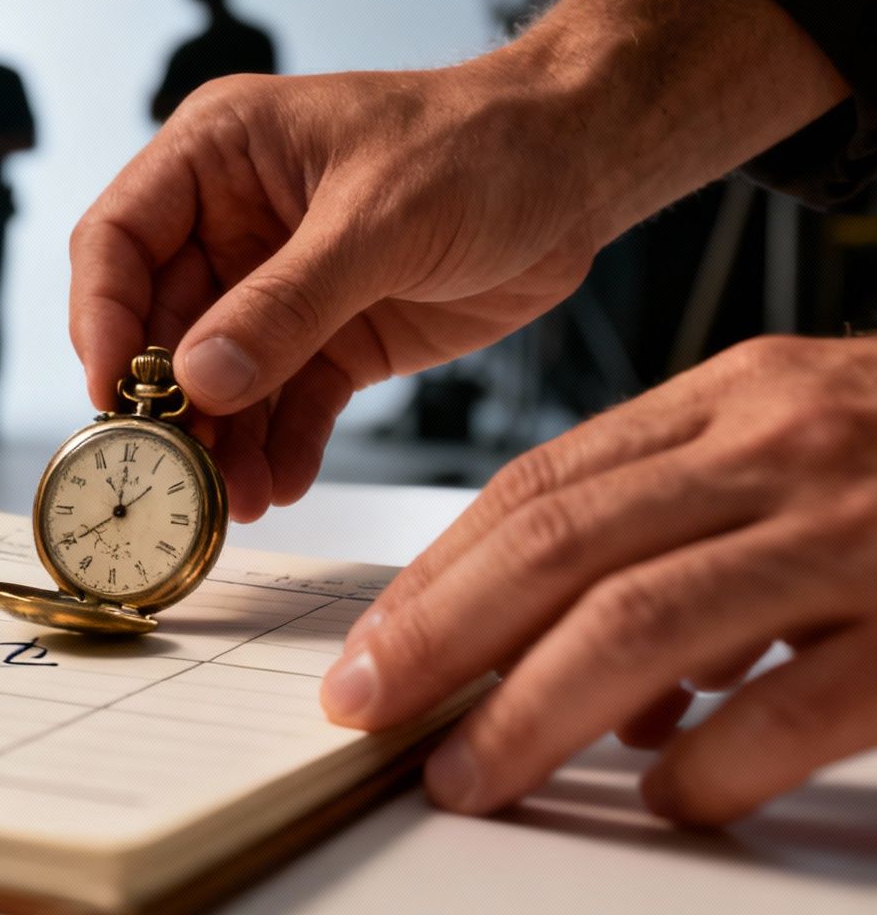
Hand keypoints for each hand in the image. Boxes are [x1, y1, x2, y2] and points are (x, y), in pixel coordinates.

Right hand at [70, 62, 598, 518]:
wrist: (583, 168)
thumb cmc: (483, 144)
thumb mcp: (379, 218)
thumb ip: (286, 303)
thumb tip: (198, 378)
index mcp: (217, 154)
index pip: (117, 238)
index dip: (101, 317)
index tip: (112, 393)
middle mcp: (231, 221)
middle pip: (160, 325)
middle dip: (166, 403)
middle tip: (172, 472)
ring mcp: (277, 285)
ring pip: (219, 378)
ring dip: (221, 440)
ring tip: (231, 500)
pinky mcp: (330, 337)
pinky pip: (284, 402)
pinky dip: (279, 445)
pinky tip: (279, 482)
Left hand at [322, 335, 876, 823]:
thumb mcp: (803, 455)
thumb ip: (685, 538)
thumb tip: (593, 689)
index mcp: (737, 403)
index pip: (538, 487)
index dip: (437, 573)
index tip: (370, 646)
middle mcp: (784, 451)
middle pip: (561, 546)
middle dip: (443, 638)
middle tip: (370, 710)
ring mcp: (858, 529)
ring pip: (647, 621)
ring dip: (535, 710)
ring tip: (471, 774)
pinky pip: (798, 701)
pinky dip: (715, 760)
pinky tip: (672, 795)